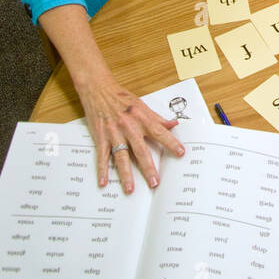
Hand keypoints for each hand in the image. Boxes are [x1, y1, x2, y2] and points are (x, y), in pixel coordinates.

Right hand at [81, 74, 185, 193]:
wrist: (98, 89)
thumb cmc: (121, 97)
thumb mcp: (142, 105)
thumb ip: (157, 118)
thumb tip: (174, 125)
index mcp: (141, 118)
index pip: (159, 132)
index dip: (171, 142)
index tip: (180, 153)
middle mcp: (128, 127)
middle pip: (140, 150)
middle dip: (148, 168)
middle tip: (155, 183)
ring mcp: (114, 133)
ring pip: (121, 157)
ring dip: (126, 174)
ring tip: (130, 189)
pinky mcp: (101, 137)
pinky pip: (102, 156)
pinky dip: (102, 170)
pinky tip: (104, 182)